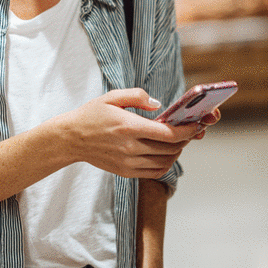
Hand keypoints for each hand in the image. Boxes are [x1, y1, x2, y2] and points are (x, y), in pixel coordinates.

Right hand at [62, 89, 204, 178]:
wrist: (71, 139)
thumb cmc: (91, 115)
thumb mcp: (112, 97)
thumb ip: (137, 96)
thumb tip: (158, 105)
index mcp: (129, 127)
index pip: (168, 133)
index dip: (187, 130)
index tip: (197, 125)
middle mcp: (130, 148)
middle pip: (170, 148)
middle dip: (186, 139)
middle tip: (191, 130)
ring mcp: (128, 163)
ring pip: (165, 162)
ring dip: (177, 152)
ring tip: (179, 141)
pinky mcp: (126, 172)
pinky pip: (154, 172)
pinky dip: (166, 164)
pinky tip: (166, 153)